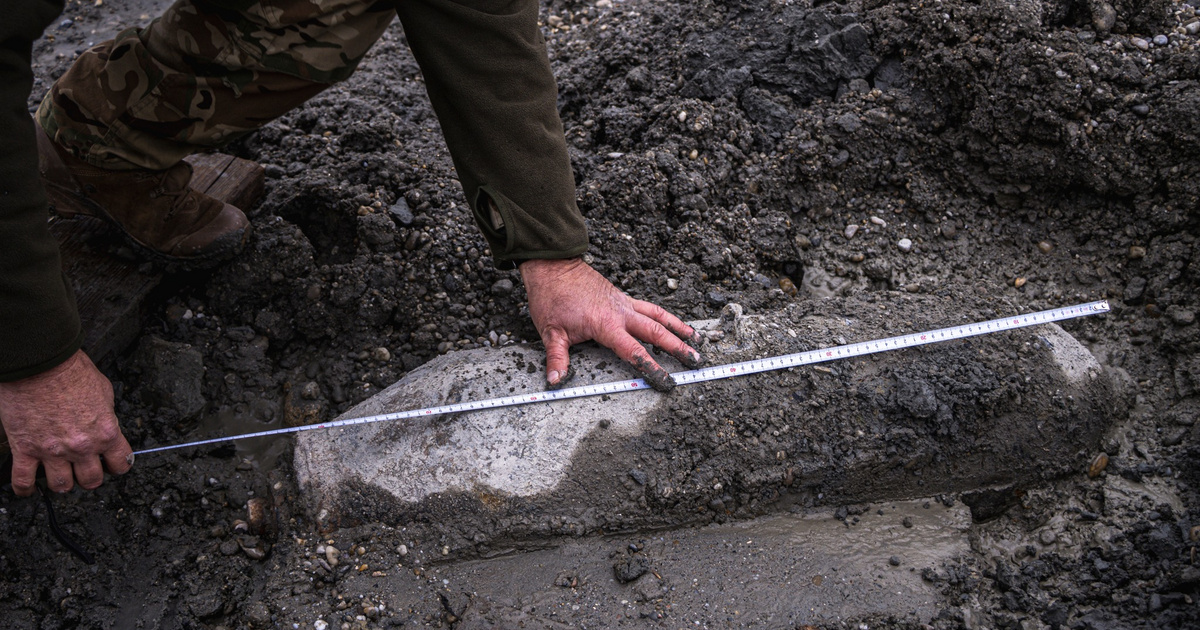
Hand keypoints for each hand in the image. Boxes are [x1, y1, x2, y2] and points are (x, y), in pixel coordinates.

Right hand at [0, 350, 132, 495]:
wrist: (40, 364)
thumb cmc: (71, 371)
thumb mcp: (104, 392)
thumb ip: (105, 415)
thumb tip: (104, 424)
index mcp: (105, 432)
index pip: (121, 462)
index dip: (118, 465)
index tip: (113, 464)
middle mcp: (81, 446)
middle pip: (91, 480)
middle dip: (90, 477)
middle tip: (86, 471)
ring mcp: (52, 451)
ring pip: (61, 485)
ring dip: (62, 483)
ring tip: (61, 477)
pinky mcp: (25, 449)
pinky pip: (23, 480)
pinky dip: (25, 488)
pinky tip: (28, 488)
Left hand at [519, 257, 702, 391]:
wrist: (553, 266)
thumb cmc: (551, 297)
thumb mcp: (550, 332)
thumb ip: (557, 358)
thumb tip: (555, 381)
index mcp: (606, 324)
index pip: (634, 352)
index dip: (652, 368)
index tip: (667, 381)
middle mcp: (621, 313)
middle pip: (657, 332)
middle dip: (678, 348)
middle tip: (697, 362)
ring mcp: (624, 303)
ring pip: (659, 316)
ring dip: (679, 328)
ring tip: (697, 340)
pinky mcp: (622, 297)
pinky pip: (650, 307)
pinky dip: (665, 315)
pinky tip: (673, 322)